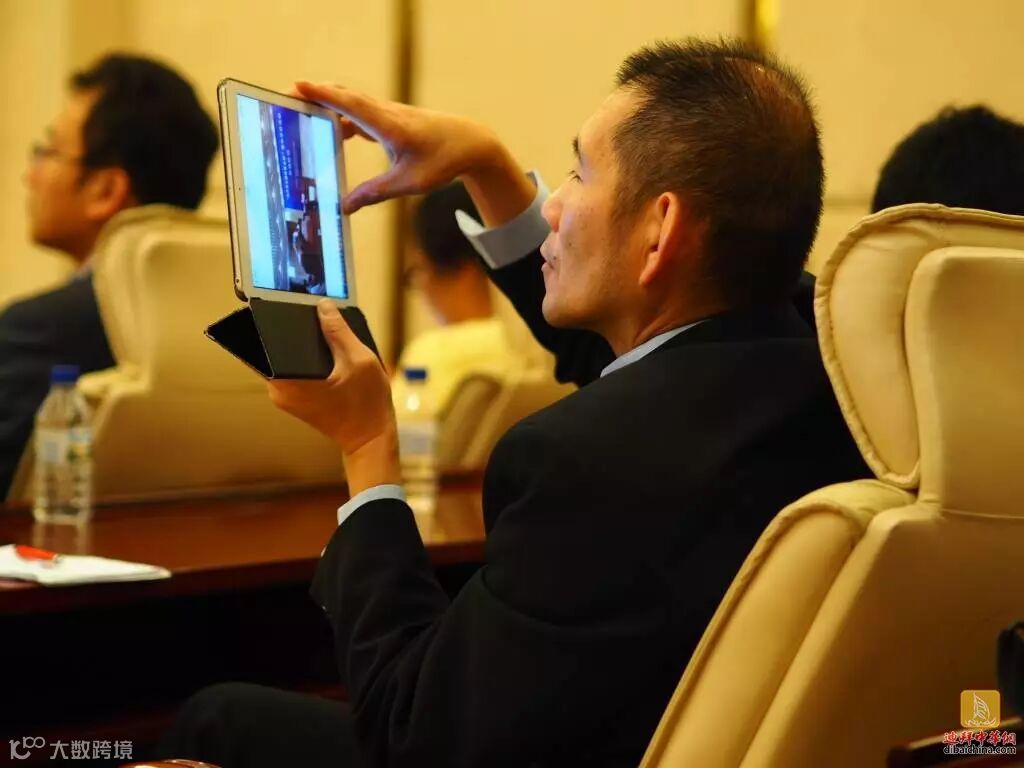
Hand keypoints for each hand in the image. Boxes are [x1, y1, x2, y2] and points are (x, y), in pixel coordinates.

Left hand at [268, 300, 399, 491]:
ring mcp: (284, 395)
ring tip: (324, 330)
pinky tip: (326, 349)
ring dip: (301, 344)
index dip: (273, 318)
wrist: (370, 438)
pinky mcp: (293, 397)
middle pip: (274, 347)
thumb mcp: (359, 360)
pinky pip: (293, 368)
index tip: (283, 302)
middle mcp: (278, 389)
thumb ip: (338, 331)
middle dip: (292, 329)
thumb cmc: (366, 403)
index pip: (265, 340)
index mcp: (287, 380)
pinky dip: (306, 358)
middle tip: (313, 313)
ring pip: (285, 357)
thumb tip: (322, 305)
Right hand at [294, 81, 535, 224]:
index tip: (298, 86)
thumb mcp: (408, 183)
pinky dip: (344, 116)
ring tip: (301, 111)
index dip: (323, 96)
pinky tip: (334, 131)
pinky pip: (362, 112)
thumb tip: (343, 208)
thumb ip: (374, 194)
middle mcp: (387, 113)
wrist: (472, 144)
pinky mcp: (393, 119)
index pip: (350, 104)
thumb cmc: (443, 161)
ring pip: (352, 102)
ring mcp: (390, 113)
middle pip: (345, 96)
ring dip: (327, 104)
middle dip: (315, 94)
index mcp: (389, 125)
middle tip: (286, 97)